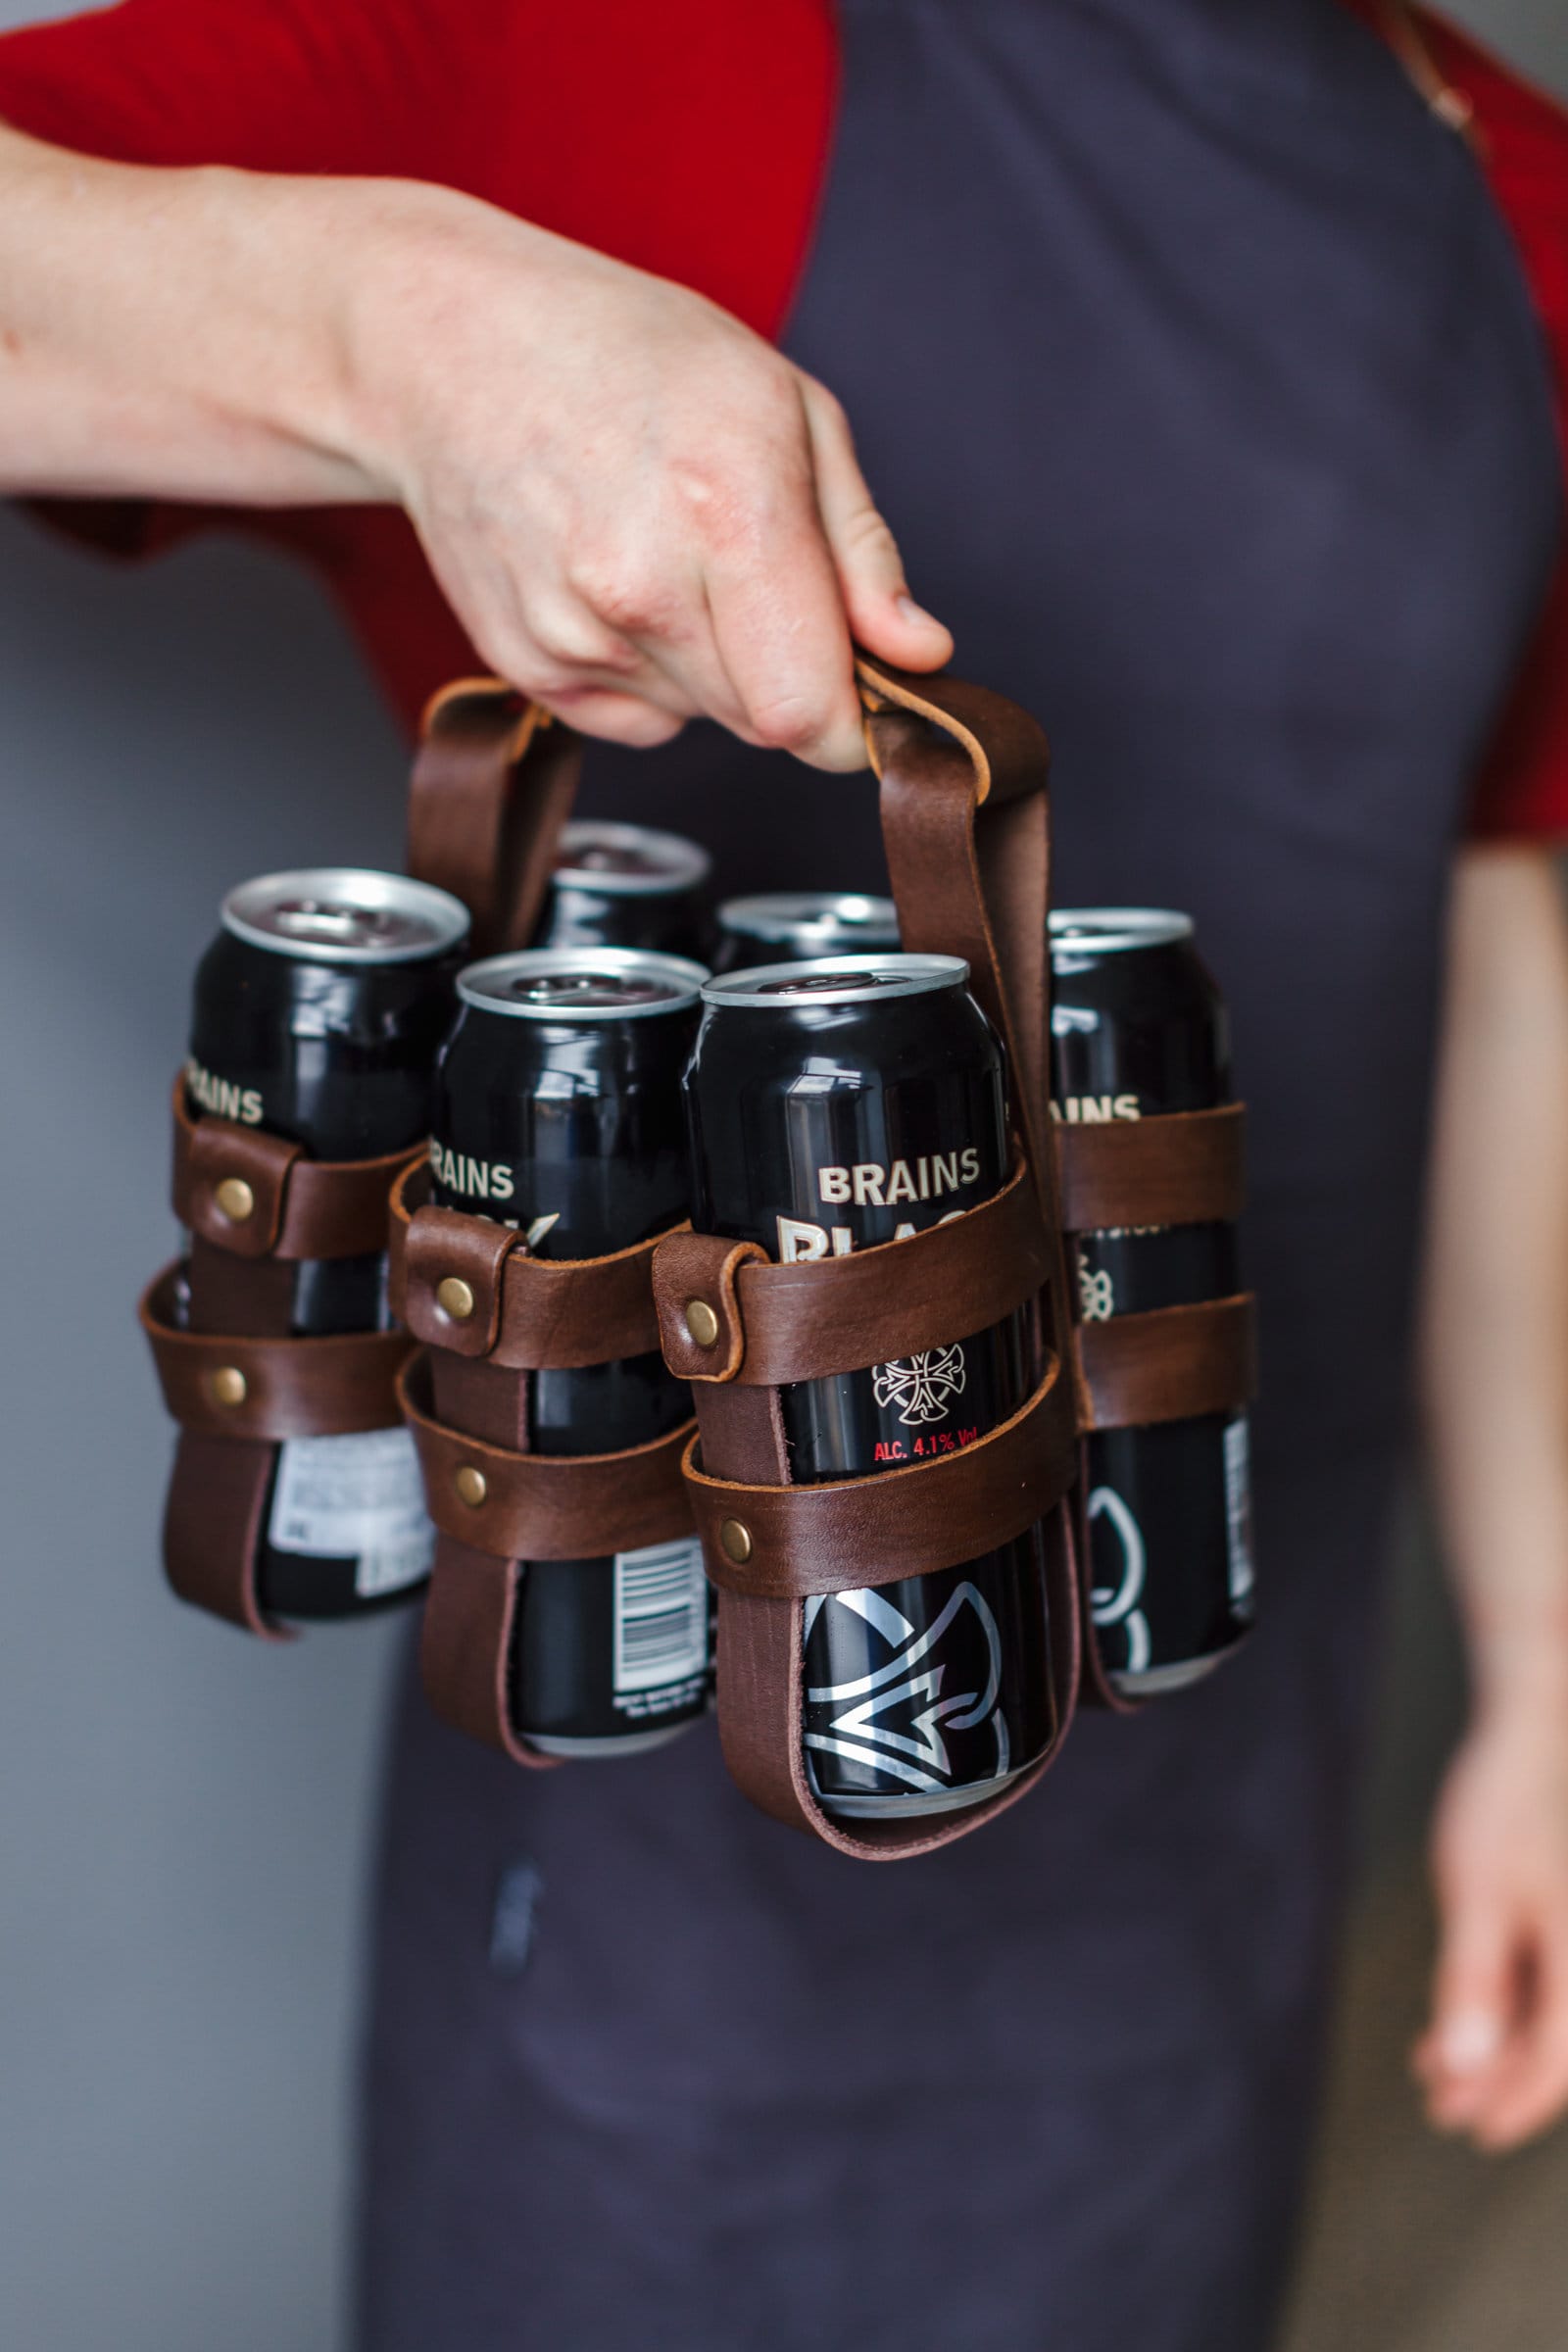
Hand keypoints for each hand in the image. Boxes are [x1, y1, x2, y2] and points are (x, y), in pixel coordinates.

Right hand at [349, 189, 951, 766]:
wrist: (452, 346)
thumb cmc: (631, 354)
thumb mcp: (785, 406)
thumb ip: (860, 549)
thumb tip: (918, 655)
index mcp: (730, 512)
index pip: (810, 714)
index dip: (854, 724)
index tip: (865, 698)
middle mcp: (642, 587)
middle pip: (764, 722)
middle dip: (784, 671)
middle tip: (749, 569)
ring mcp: (572, 634)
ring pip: (701, 717)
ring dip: (712, 664)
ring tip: (666, 550)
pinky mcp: (526, 665)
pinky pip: (634, 717)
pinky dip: (646, 671)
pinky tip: (613, 578)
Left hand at [1414, 1711, 1567, 2148]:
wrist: (1523, 1735)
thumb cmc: (1502, 1807)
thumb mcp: (1476, 1895)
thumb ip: (1472, 1979)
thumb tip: (1466, 2063)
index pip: (1559, 2054)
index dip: (1518, 2098)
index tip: (1473, 2128)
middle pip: (1552, 2042)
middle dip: (1498, 2080)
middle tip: (1440, 2111)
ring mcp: (1564, 1935)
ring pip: (1539, 2013)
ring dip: (1490, 2048)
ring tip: (1431, 2074)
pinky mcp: (1548, 1915)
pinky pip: (1530, 1981)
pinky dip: (1493, 2008)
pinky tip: (1447, 2022)